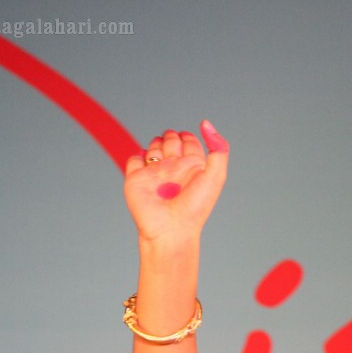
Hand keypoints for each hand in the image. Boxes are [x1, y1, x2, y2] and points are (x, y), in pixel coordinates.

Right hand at [123, 121, 229, 244]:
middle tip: (171, 141)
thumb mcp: (216, 175)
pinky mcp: (136, 179)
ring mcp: (155, 174)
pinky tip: (146, 164)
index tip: (187, 137)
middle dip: (170, 137)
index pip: (190, 143)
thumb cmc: (195, 206)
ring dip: (156, 145)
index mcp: (193, 168)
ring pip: (153, 149)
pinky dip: (138, 157)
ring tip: (161, 156)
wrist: (171, 228)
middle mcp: (174, 169)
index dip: (188, 137)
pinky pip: (134, 160)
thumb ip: (217, 149)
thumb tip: (206, 124)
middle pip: (170, 142)